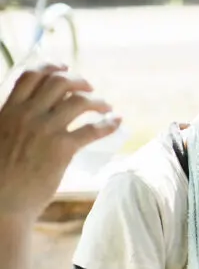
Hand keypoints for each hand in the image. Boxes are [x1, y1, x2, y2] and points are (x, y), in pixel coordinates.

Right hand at [0, 64, 120, 221]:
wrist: (0, 203)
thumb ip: (13, 118)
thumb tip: (36, 108)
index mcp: (7, 109)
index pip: (31, 75)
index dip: (51, 66)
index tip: (65, 67)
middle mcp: (26, 114)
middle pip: (59, 81)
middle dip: (79, 81)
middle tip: (90, 88)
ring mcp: (45, 130)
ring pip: (79, 101)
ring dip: (98, 100)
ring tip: (106, 107)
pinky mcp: (61, 149)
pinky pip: (92, 129)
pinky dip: (108, 123)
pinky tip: (116, 122)